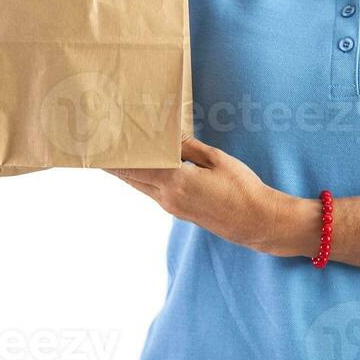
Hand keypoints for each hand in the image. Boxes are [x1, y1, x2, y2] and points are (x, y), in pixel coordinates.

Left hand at [106, 136, 294, 254]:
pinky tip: (146, 167)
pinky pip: (154, 191)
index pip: (135, 166)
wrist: (258, 223)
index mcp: (176, 183)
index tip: (101, 144)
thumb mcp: (217, 160)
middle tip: (101, 144)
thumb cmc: (242, 189)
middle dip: (115, 162)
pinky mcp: (179, 211)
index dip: (116, 155)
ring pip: (141, 185)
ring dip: (129, 170)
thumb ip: (188, 147)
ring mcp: (173, 207)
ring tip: (118, 152)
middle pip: (132, 177)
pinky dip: (144, 178)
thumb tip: (165, 136)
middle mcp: (168, 198)